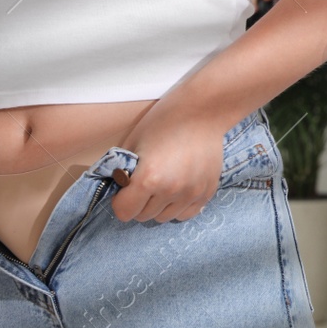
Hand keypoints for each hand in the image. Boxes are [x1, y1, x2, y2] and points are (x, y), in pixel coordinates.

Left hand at [111, 99, 233, 223]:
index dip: (121, 200)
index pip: (124, 212)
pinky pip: (186, 213)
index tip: (126, 187)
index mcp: (149, 179)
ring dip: (158, 205)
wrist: (202, 110)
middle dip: (139, 202)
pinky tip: (177, 188)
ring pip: (164, 217)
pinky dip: (178, 206)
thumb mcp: (133, 143)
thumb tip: (120, 190)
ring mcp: (191, 193)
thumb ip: (123, 171)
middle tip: (145, 181)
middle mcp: (171, 191)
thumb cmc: (164, 121)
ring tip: (163, 183)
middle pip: (144, 216)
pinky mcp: (207, 191)